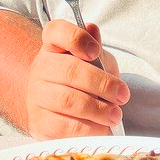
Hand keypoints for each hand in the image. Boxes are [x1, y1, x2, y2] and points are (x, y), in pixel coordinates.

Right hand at [26, 19, 129, 139]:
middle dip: (102, 84)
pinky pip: (64, 127)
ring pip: (68, 101)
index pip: (57, 32)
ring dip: (97, 109)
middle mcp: (41, 67)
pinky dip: (88, 129)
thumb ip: (96, 49)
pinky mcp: (39, 122)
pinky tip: (101, 128)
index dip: (76, 39)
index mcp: (53, 46)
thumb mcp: (95, 60)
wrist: (58, 108)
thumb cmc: (83, 80)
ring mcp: (37, 95)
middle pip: (70, 71)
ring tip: (115, 115)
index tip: (95, 51)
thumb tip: (93, 29)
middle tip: (122, 96)